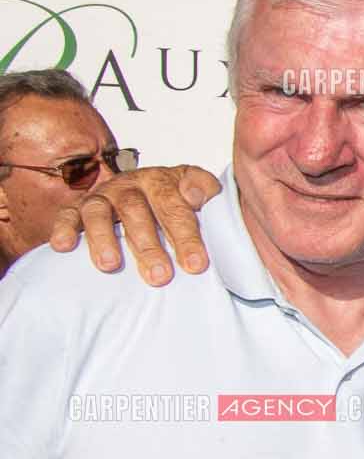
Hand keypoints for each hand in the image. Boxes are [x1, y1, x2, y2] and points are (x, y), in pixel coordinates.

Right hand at [49, 164, 220, 285]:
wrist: (139, 190)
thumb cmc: (171, 200)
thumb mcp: (195, 190)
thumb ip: (203, 189)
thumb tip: (196, 196)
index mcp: (160, 181)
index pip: (174, 205)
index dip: (185, 235)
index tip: (195, 264)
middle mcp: (128, 186)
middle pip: (136, 211)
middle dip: (148, 245)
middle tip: (160, 277)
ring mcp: (101, 196)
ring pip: (98, 213)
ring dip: (103, 238)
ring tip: (110, 265)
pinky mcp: (75, 208)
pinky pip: (65, 215)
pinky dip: (63, 229)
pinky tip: (64, 246)